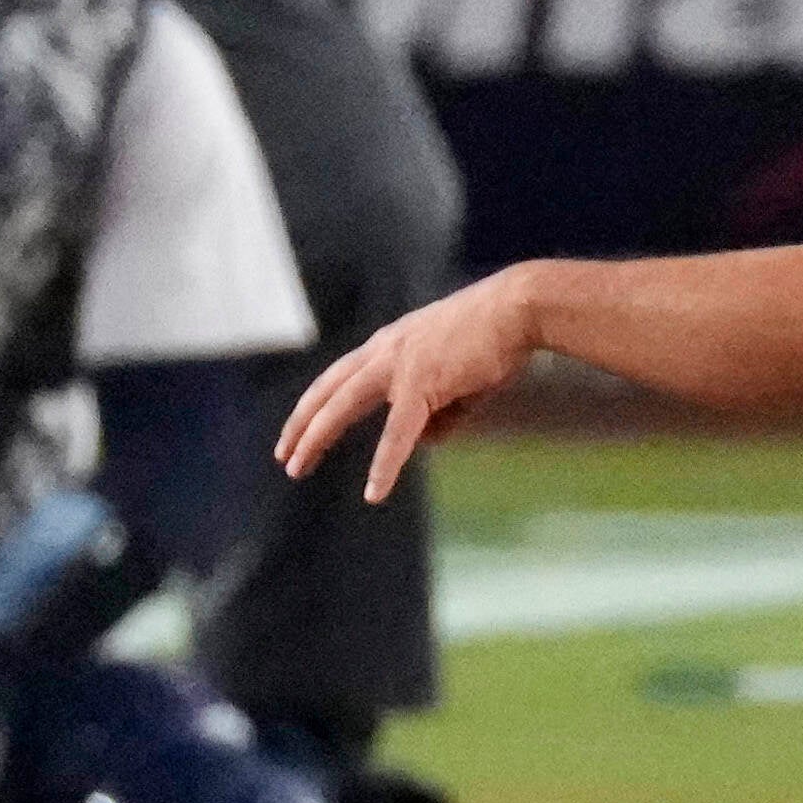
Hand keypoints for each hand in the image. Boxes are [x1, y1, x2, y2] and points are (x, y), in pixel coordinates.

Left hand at [275, 268, 544, 499]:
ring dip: (317, 437)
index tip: (297, 431)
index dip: (315, 404)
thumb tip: (423, 442)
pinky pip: (397, 432)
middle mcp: (385, 350)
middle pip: (328, 390)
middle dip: (301, 424)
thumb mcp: (458, 381)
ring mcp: (399, 364)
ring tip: (297, 467)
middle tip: (283, 457)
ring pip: (343, 405)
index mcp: (390, 345)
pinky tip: (374, 492)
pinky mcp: (422, 382)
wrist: (518, 309)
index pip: (339, 377)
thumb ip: (438, 412)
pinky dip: (384, 464)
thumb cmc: (494, 340)